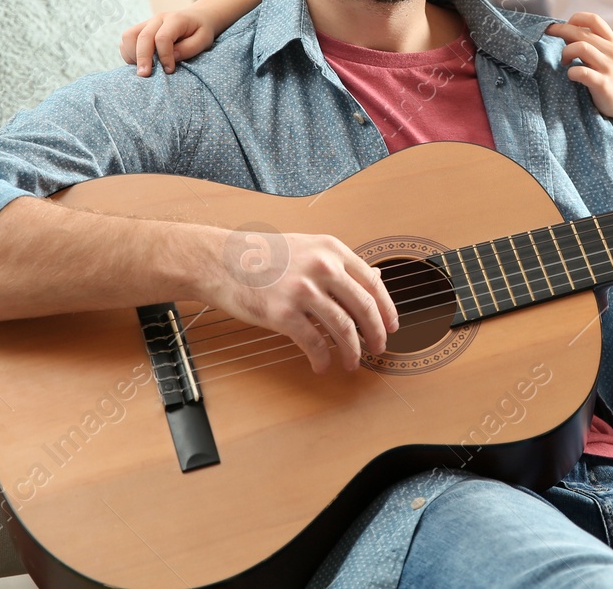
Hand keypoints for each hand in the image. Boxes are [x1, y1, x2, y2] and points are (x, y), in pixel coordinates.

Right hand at [120, 10, 214, 75]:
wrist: (196, 18)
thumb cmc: (200, 32)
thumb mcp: (204, 40)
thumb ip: (189, 48)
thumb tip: (172, 57)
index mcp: (175, 20)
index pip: (162, 38)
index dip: (164, 56)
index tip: (170, 70)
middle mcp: (158, 19)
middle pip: (143, 37)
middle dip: (142, 58)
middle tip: (145, 76)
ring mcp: (147, 23)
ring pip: (129, 36)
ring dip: (132, 55)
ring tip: (143, 69)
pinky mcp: (140, 29)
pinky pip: (126, 40)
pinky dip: (128, 53)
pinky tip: (139, 64)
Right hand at [197, 231, 399, 373]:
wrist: (220, 261)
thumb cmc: (263, 256)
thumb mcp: (308, 247)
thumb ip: (339, 263)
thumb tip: (376, 277)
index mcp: (330, 249)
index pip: (372, 283)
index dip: (386, 309)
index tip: (392, 326)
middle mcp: (321, 267)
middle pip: (363, 307)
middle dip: (376, 333)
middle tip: (379, 348)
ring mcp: (302, 290)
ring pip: (342, 329)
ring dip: (352, 351)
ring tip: (353, 362)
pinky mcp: (283, 313)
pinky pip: (313, 343)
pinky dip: (322, 359)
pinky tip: (322, 365)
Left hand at [545, 12, 612, 122]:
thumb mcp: (608, 55)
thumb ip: (592, 43)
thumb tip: (566, 33)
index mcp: (612, 41)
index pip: (593, 19)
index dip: (575, 19)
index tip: (564, 26)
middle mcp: (611, 51)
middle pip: (581, 32)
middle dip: (560, 31)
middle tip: (550, 36)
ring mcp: (608, 67)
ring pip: (581, 47)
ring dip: (566, 51)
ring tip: (564, 61)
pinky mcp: (603, 84)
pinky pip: (582, 72)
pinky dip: (571, 72)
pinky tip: (570, 75)